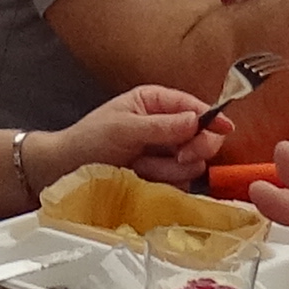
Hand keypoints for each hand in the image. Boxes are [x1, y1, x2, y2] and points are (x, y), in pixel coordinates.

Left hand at [39, 84, 218, 188]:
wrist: (65, 172)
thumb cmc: (88, 141)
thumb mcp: (123, 128)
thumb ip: (160, 126)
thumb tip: (196, 121)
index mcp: (156, 103)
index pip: (195, 108)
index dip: (212, 118)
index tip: (223, 130)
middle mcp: (166, 127)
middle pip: (204, 137)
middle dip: (193, 148)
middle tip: (177, 156)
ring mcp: (165, 155)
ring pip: (193, 165)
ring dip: (167, 169)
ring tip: (138, 166)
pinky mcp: (162, 180)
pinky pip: (181, 185)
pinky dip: (164, 184)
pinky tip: (142, 180)